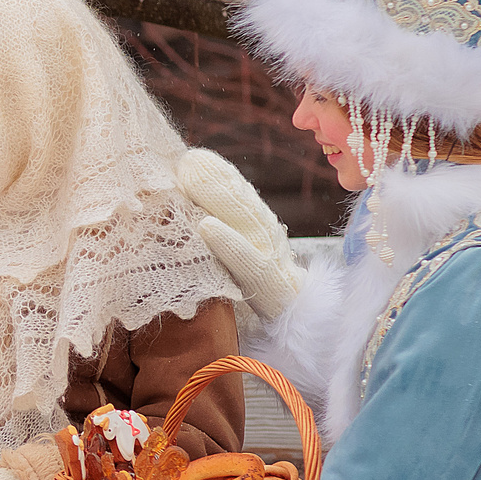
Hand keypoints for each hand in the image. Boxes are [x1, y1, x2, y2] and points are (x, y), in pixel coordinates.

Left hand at [175, 148, 301, 322]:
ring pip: (246, 222)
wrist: (296, 322)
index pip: (240, 195)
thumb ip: (219, 226)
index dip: (218, 174)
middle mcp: (267, 236)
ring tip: (191, 179)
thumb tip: (183, 200)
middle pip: (242, 202)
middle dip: (215, 178)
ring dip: (217, 197)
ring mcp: (271, 258)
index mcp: (260, 227)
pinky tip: (205, 226)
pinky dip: (227, 241)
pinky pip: (247, 260)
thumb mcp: (234, 256)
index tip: (190, 157)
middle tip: (187, 159)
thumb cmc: (254, 291)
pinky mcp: (270, 285)